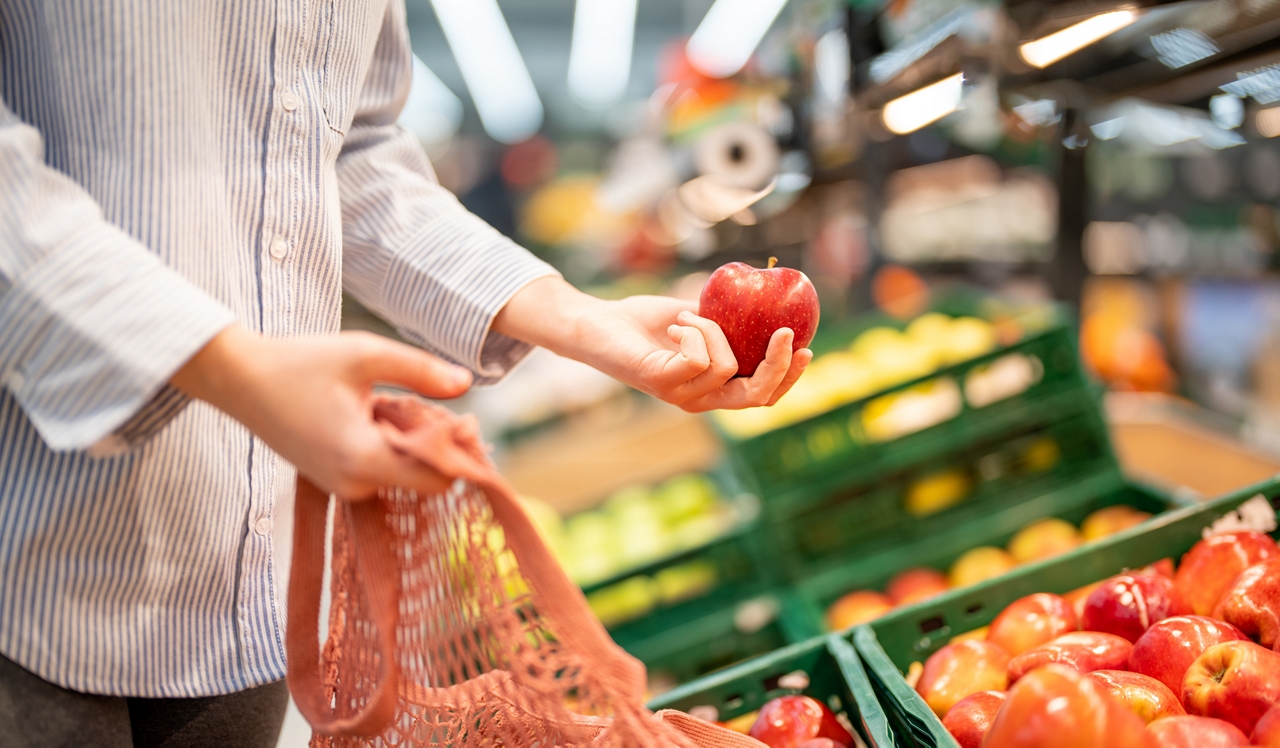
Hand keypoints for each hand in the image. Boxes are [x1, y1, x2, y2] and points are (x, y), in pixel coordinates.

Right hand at [170, 326, 470, 498]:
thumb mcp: (365, 354)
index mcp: (362, 458)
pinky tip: (375, 414)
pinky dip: (390, 447)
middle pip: (424, 479)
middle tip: (430, 403)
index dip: (458, 453)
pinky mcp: (334, 481)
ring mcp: (341, 487)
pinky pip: (381, 472)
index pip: (437, 479)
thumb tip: (465, 382)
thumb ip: (420, 370)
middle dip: (437, 446)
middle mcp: (353, 485)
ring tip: (391, 403)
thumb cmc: (300, 364)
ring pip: (403, 475)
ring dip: (411, 444)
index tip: (465, 420)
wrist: (239, 379)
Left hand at [494, 278, 811, 411]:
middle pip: (757, 397)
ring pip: (726, 366)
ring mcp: (681, 396)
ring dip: (712, 330)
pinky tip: (674, 326)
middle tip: (784, 332)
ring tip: (685, 318)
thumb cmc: (642, 322)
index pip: (763, 397)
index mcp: (713, 389)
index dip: (789, 377)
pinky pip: (698, 358)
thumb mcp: (696, 319)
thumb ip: (727, 321)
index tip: (806, 347)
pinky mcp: (662, 384)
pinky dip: (693, 332)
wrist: (598, 324)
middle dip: (778, 366)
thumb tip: (766, 303)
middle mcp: (700, 400)